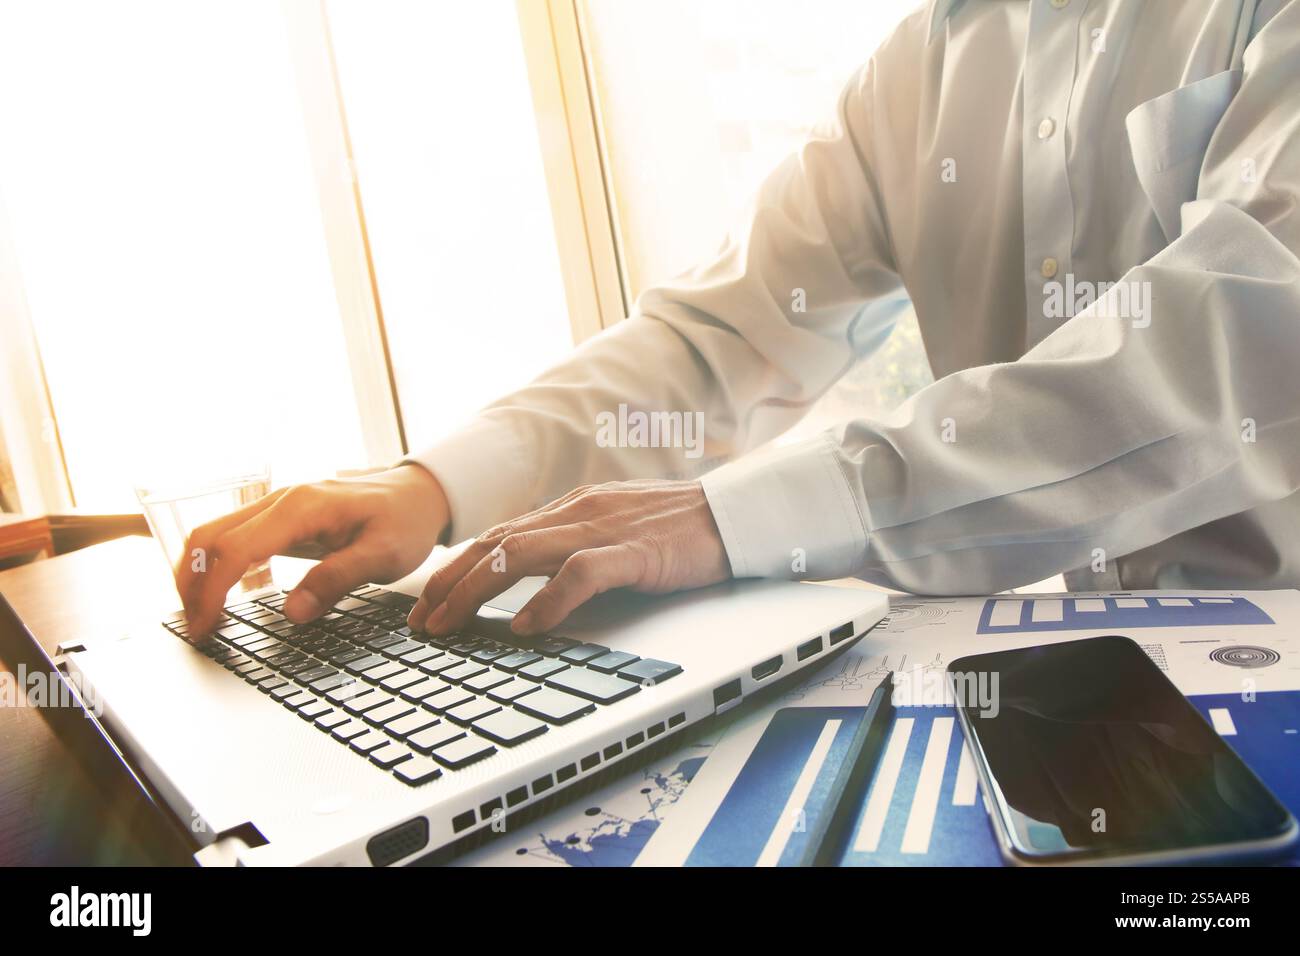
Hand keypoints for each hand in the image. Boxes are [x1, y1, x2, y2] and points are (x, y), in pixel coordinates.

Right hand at [177, 464, 448, 635]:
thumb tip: (292, 613)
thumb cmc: (405, 521)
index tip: (204, 627)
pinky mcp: (281, 518)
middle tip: (195, 629)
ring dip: (199, 574)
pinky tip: (221, 596)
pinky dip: (218, 565)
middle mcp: (280, 501)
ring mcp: (277, 507)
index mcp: (300, 508)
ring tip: (201, 617)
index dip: (211, 591)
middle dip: (192, 584)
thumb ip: (338, 579)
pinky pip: (235, 537)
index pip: (234, 548)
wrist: (420, 493)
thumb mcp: (384, 555)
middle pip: (211, 537)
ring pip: (216, 534)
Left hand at [407, 479, 731, 637]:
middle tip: (421, 622)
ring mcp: (602, 529)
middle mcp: (576, 512)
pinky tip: (526, 627)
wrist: (732, 514)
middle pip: (494, 543)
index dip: (456, 570)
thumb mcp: (612, 531)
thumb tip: (530, 585)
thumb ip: (572, 549)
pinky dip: (548, 601)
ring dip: (477, 591)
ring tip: (450, 624)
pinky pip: (579, 575)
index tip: (428, 603)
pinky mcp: (632, 552)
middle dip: (449, 583)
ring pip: (520, 554)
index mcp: (570, 509)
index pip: (497, 536)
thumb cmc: (676, 528)